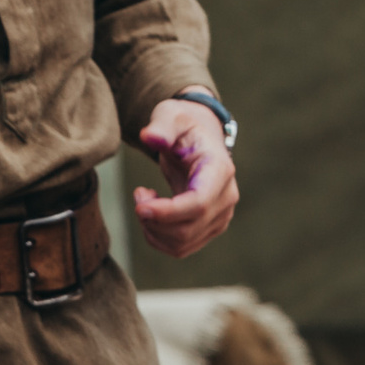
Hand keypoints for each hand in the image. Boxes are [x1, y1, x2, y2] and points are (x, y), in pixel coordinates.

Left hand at [132, 93, 237, 257]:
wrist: (197, 139)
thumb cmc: (182, 127)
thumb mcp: (170, 116)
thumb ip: (161, 126)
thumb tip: (150, 137)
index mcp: (219, 170)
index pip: (199, 204)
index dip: (168, 212)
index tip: (140, 206)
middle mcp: (226, 197)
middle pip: (189, 228)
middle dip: (154, 219)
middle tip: (138, 195)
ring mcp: (220, 216)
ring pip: (183, 243)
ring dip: (153, 230)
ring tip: (144, 201)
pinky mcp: (209, 228)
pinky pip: (181, 247)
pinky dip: (158, 238)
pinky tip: (152, 213)